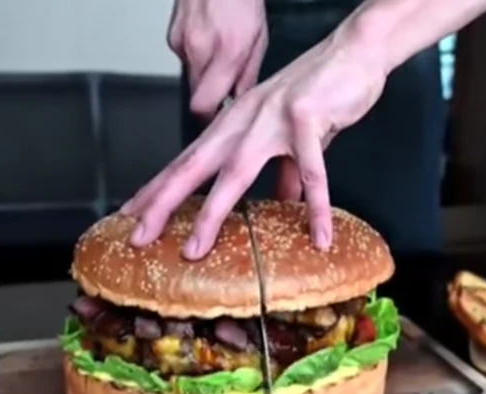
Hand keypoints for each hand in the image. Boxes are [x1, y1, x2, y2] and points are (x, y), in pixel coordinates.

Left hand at [122, 28, 387, 259]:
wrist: (353, 53)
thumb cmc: (320, 92)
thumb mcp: (291, 135)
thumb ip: (284, 169)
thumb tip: (283, 200)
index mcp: (234, 123)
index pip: (186, 159)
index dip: (158, 188)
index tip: (132, 214)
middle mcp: (243, 120)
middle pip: (193, 165)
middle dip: (162, 202)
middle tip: (138, 235)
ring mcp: (272, 119)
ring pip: (235, 172)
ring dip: (211, 213)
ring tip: (196, 248)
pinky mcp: (306, 120)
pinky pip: (312, 173)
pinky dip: (316, 208)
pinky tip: (319, 236)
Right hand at [167, 0, 267, 118]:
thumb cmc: (240, 1)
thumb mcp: (258, 40)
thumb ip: (247, 76)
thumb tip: (239, 102)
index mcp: (226, 53)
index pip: (204, 106)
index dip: (210, 120)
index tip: (217, 122)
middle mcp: (199, 49)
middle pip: (195, 96)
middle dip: (209, 99)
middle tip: (223, 92)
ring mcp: (181, 43)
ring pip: (191, 76)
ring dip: (204, 74)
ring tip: (219, 54)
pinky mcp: (172, 37)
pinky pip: (184, 58)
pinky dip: (196, 56)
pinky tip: (208, 40)